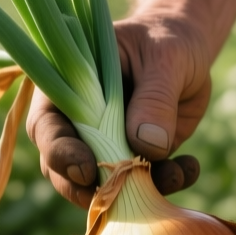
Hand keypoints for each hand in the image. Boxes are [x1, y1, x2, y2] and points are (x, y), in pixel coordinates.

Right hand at [30, 13, 212, 206]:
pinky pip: (144, 184)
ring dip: (135, 191)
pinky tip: (190, 167)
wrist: (190, 49)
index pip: (46, 125)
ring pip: (103, 185)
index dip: (59, 152)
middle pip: (63, 168)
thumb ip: (154, 98)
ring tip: (174, 175)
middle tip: (122, 194)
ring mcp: (106, 145)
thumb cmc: (166, 40)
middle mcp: (78, 122)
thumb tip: (147, 146)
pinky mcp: (136, 158)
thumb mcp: (165, 58)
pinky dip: (167, 183)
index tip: (86, 169)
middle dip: (90, 188)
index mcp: (67, 87)